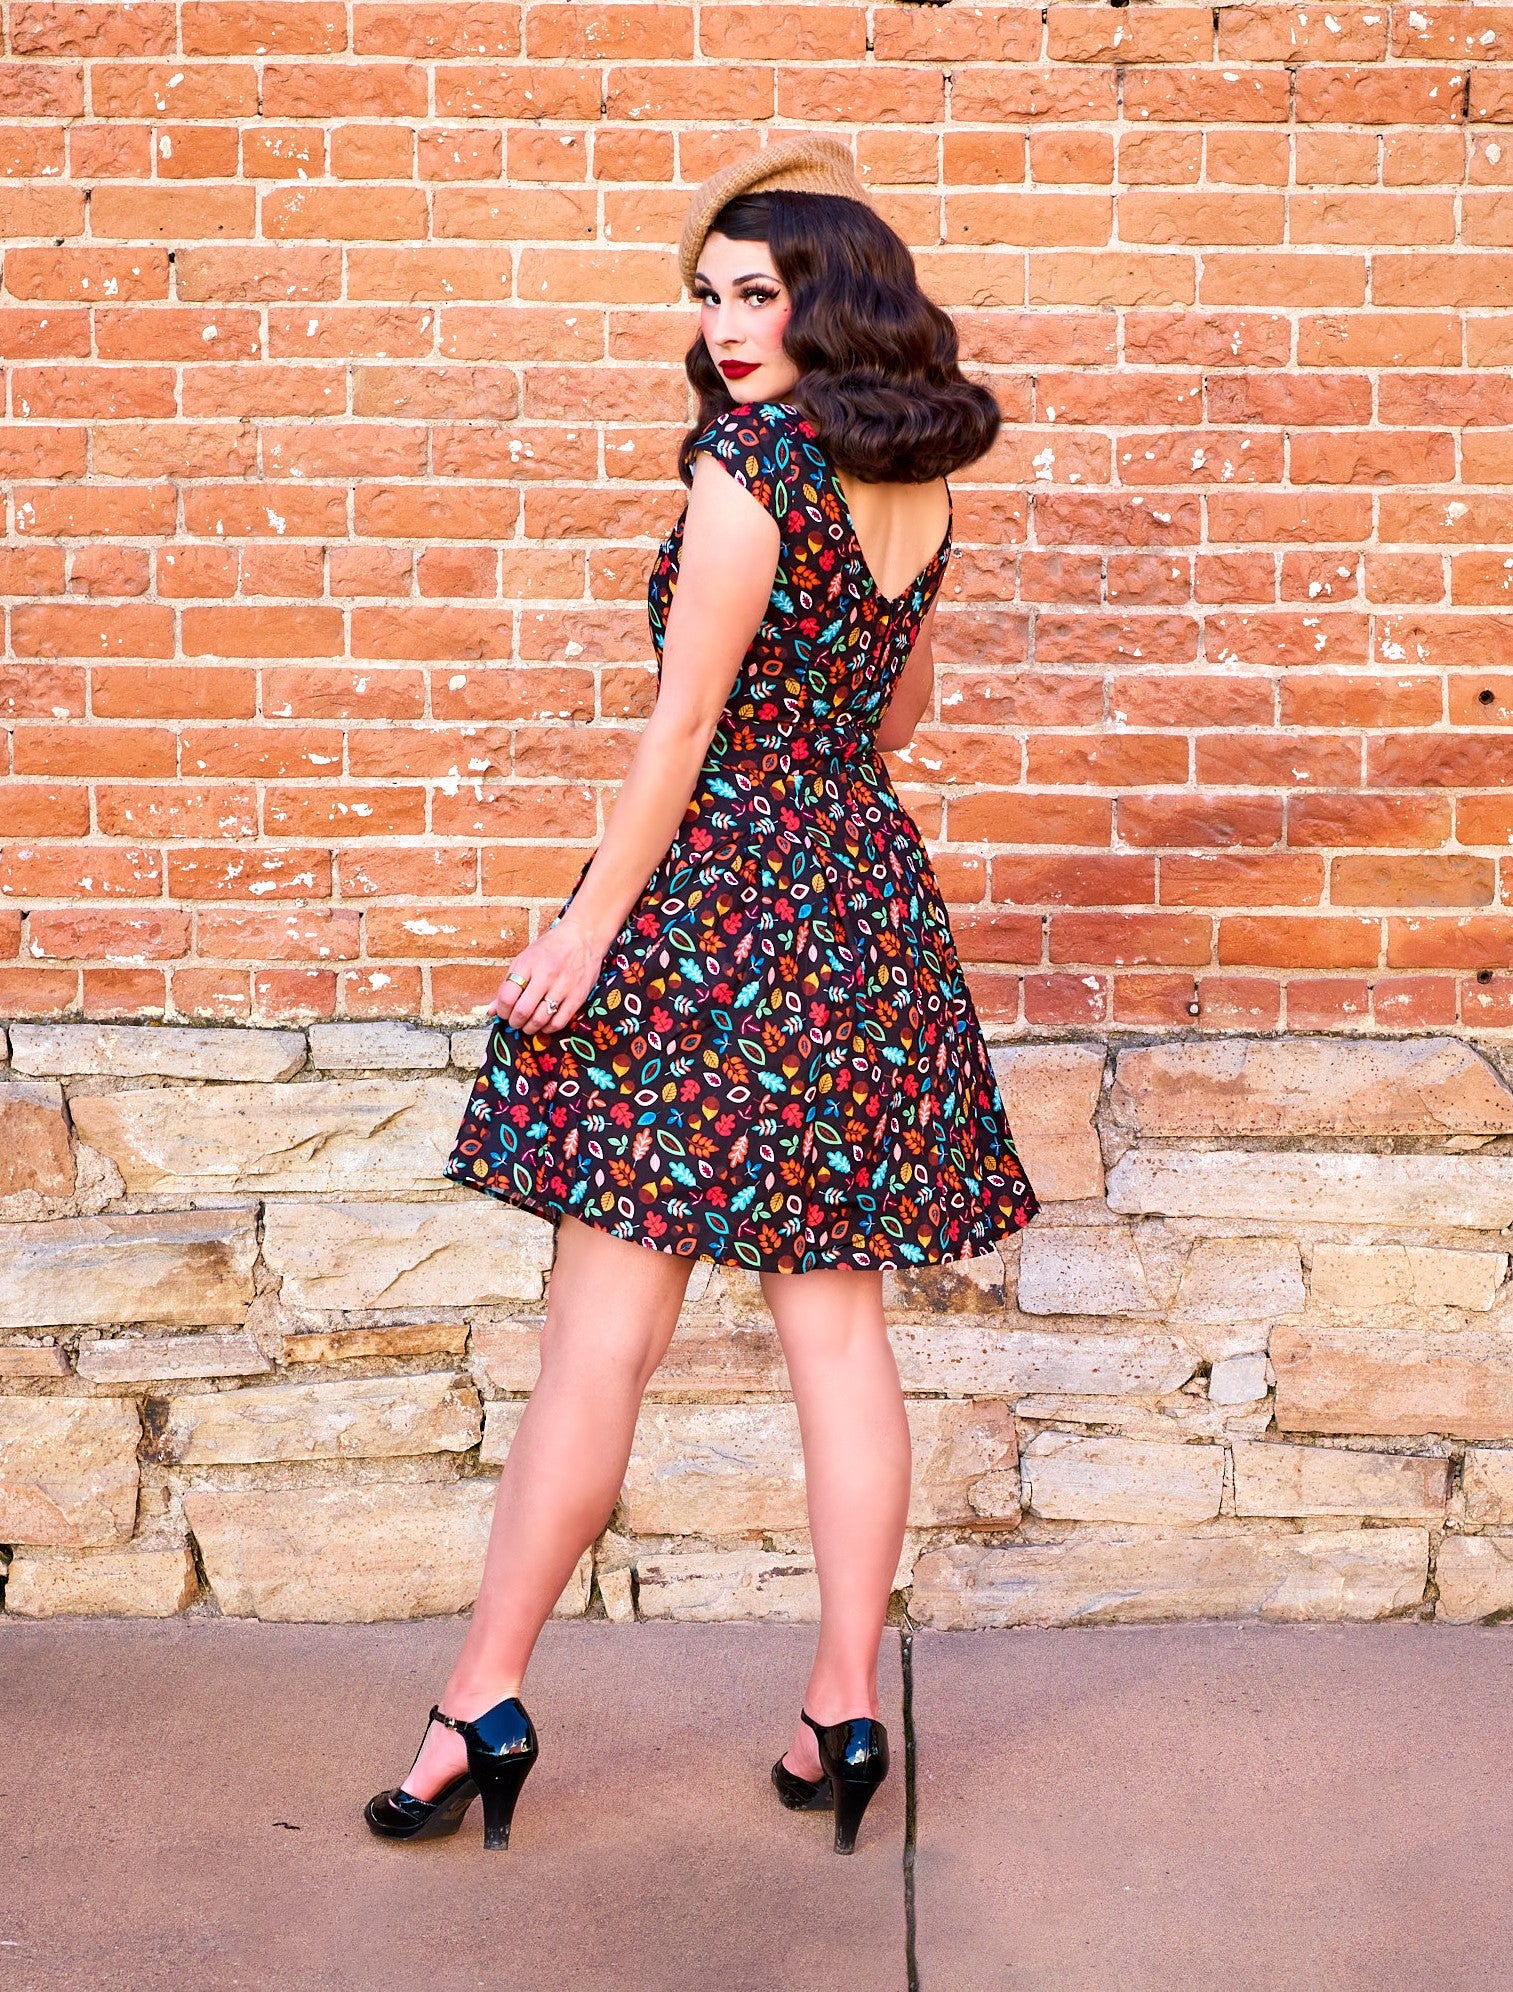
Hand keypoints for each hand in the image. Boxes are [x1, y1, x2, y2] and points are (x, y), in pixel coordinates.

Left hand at [487, 916, 606, 1035]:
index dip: (502, 1010)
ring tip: (528, 1025)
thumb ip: (508, 984)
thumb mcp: (525, 959)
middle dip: (514, 1022)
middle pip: (522, 1011)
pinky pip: (559, 1021)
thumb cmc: (551, 948)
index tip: (503, 1012)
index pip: (507, 996)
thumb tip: (492, 1010)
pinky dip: (548, 1028)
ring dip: (529, 1028)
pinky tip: (545, 1023)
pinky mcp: (578, 996)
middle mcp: (545, 975)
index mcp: (527, 963)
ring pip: (540, 1019)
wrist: (583, 937)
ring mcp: (563, 987)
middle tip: (515, 1021)